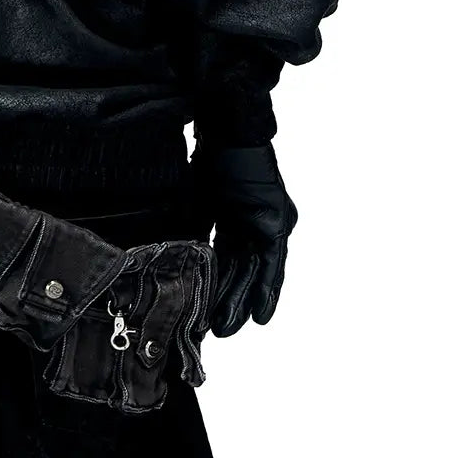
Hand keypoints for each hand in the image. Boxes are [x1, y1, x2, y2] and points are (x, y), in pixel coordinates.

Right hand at [191, 141, 296, 336]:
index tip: (208, 313)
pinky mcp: (278, 221)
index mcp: (233, 216)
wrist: (228, 126)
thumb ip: (195, 226)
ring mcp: (270, 222)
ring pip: (257, 271)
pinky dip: (268, 287)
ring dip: (245, 299)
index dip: (218, 286)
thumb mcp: (198, 199)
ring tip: (232, 327)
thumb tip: (179, 255)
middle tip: (220, 330)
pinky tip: (261, 312)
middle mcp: (255, 222)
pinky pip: (274, 262)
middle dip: (230, 300)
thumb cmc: (211, 154)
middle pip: (243, 269)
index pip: (225, 258)